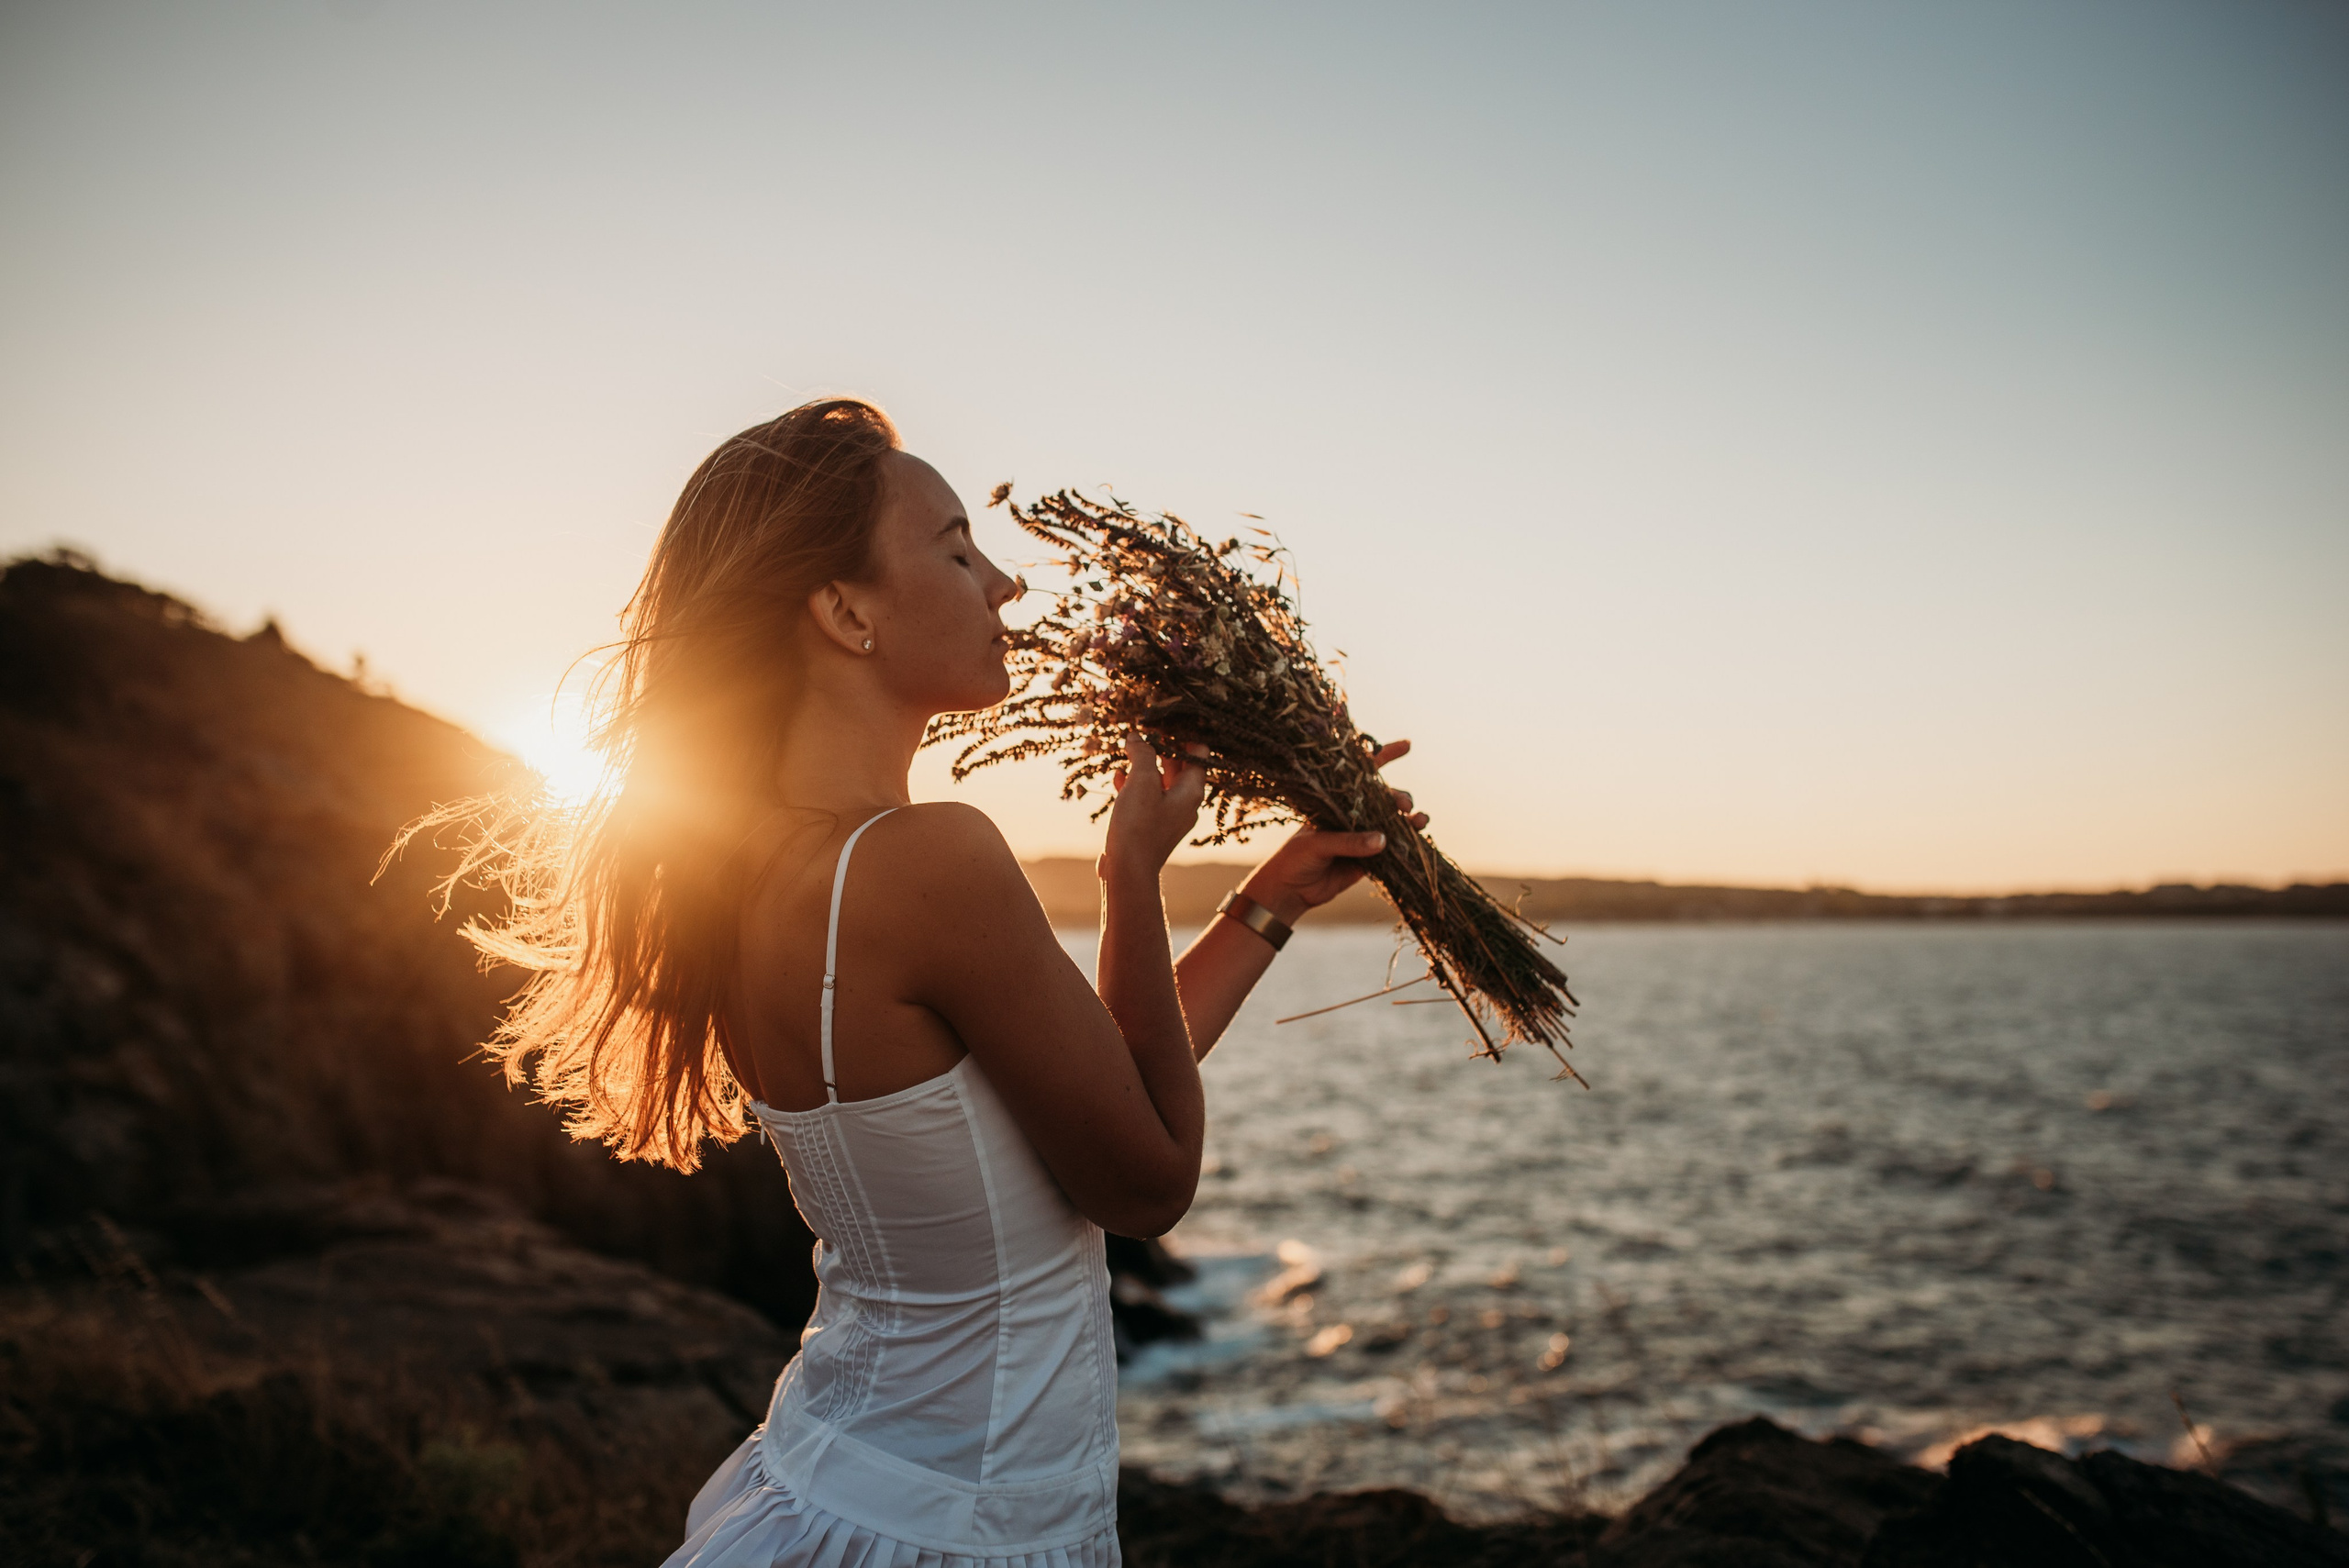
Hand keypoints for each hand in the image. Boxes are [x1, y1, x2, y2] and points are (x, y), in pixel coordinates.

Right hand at [1101, 731, 1205, 879]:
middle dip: (1162, 748)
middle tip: (1146, 731)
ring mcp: (1169, 816)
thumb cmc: (1138, 826)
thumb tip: (1137, 737)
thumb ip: (1142, 754)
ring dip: (1145, 766)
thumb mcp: (1141, 782)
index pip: (1199, 753)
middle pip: (1180, 766)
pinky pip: (1147, 798)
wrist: (1128, 870)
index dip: (1184, 735)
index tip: (1166, 721)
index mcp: (1192, 791)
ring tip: (1129, 750)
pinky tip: (1118, 777)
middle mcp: (1186, 803)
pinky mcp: (1152, 825)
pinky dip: (1135, 784)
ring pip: (1161, 781)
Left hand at [1241, 738, 1425, 923]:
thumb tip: (1383, 840)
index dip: (1385, 756)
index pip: (1362, 774)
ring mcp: (1361, 837)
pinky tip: (1419, 841)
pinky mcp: (1368, 860)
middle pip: (1384, 799)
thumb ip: (1349, 842)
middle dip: (1399, 797)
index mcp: (1335, 802)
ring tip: (1420, 822)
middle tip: (1405, 806)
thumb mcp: (1316, 844)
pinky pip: (1392, 850)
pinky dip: (1407, 845)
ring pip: (1392, 823)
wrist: (1288, 892)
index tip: (1407, 745)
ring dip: (1410, 820)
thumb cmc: (1294, 858)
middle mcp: (1351, 816)